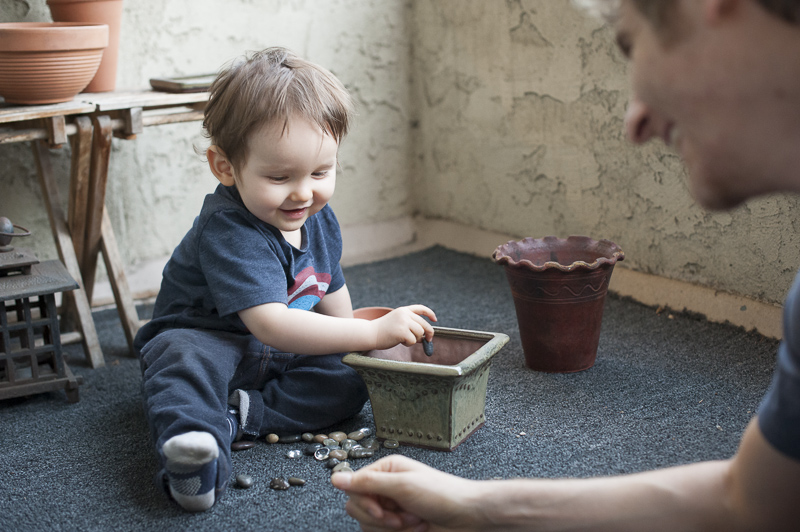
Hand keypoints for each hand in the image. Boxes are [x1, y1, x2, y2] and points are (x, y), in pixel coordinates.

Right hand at [332, 455, 482, 531]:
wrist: (470, 517)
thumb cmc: (444, 495)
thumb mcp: (404, 486)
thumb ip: (367, 483)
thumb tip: (336, 477)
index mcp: (385, 471)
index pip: (354, 487)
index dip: (365, 503)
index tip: (382, 511)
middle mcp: (385, 488)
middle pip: (357, 508)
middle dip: (381, 519)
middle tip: (403, 517)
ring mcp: (392, 509)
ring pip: (369, 526)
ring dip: (394, 529)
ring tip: (415, 522)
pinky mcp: (399, 527)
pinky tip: (417, 529)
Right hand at [372, 305, 436, 349]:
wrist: (370, 333)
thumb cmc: (383, 331)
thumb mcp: (397, 323)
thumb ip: (410, 325)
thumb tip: (425, 336)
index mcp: (403, 310)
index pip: (420, 309)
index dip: (429, 313)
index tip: (434, 319)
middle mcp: (404, 314)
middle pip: (424, 324)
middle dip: (428, 333)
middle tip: (428, 340)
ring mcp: (403, 322)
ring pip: (420, 333)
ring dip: (415, 339)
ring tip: (404, 339)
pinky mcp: (402, 332)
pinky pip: (413, 341)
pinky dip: (408, 344)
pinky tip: (399, 341)